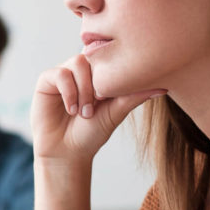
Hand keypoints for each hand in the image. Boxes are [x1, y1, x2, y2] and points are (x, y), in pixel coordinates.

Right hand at [31, 54, 164, 162]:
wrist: (67, 153)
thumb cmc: (91, 134)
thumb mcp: (116, 112)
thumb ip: (135, 96)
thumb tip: (163, 87)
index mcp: (98, 74)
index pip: (109, 55)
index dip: (113, 70)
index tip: (112, 96)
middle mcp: (81, 70)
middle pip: (94, 56)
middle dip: (98, 83)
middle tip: (98, 106)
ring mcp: (63, 74)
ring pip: (77, 63)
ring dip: (84, 90)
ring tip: (84, 112)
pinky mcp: (46, 81)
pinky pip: (60, 74)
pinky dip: (69, 92)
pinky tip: (72, 110)